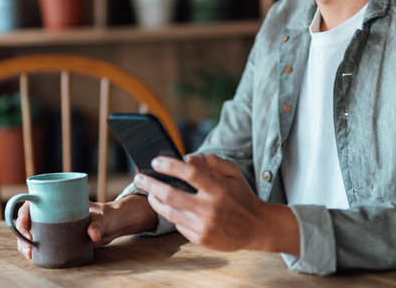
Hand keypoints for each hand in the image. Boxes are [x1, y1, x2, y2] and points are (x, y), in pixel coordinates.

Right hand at [16, 195, 158, 260]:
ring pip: (29, 232)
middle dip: (21, 233)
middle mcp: (49, 211)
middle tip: (29, 246)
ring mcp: (50, 224)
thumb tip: (94, 235)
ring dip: (24, 243)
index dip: (23, 215)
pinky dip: (31, 247)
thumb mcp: (101, 218)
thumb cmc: (104, 216)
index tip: (26, 227)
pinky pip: (38, 240)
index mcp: (55, 200)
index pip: (31, 204)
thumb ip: (97, 225)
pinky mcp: (54, 235)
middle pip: (27, 220)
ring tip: (29, 253)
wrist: (110, 225)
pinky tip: (31, 255)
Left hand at [134, 153, 299, 253]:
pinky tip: (169, 208)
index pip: (189, 173)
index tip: (155, 162)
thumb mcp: (233, 173)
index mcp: (217, 189)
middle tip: (139, 178)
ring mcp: (203, 226)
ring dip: (155, 201)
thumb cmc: (241, 196)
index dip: (169, 166)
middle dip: (150, 184)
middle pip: (170, 194)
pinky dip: (172, 215)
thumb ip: (211, 161)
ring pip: (169, 212)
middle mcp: (209, 208)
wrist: (256, 228)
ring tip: (149, 193)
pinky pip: (178, 225)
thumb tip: (186, 157)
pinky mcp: (200, 239)